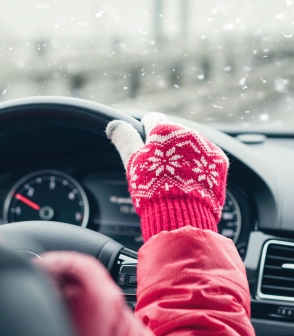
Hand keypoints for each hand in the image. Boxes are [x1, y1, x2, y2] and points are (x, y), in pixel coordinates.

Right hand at [106, 113, 227, 240]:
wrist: (183, 215)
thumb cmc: (153, 188)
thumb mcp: (133, 161)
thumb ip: (125, 139)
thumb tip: (115, 125)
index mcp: (164, 130)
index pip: (153, 120)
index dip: (145, 130)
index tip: (144, 140)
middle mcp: (188, 132)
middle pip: (173, 133)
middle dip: (166, 145)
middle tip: (158, 167)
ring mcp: (206, 146)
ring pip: (190, 145)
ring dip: (183, 154)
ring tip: (175, 176)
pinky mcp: (219, 161)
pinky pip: (206, 157)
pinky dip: (198, 165)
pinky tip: (190, 180)